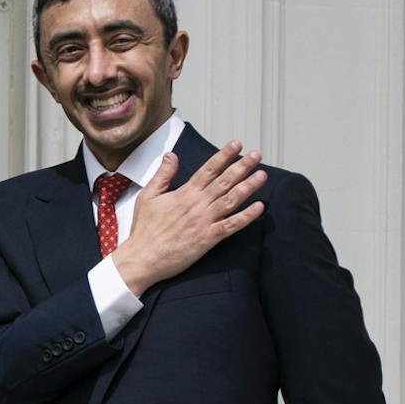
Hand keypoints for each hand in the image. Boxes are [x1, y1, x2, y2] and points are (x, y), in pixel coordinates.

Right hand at [111, 141, 267, 295]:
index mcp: (184, 194)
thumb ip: (162, 175)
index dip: (224, 156)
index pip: (208, 169)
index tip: (236, 145)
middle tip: (257, 155)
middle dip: (242, 166)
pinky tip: (259, 207)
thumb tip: (171, 156)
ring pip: (232, 200)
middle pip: (225, 181)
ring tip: (262, 175)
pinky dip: (247, 216)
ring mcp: (204, 221)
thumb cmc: (144, 230)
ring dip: (248, 186)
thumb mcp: (147, 197)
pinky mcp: (208, 239)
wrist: (142, 258)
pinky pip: (232, 225)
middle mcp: (197, 205)